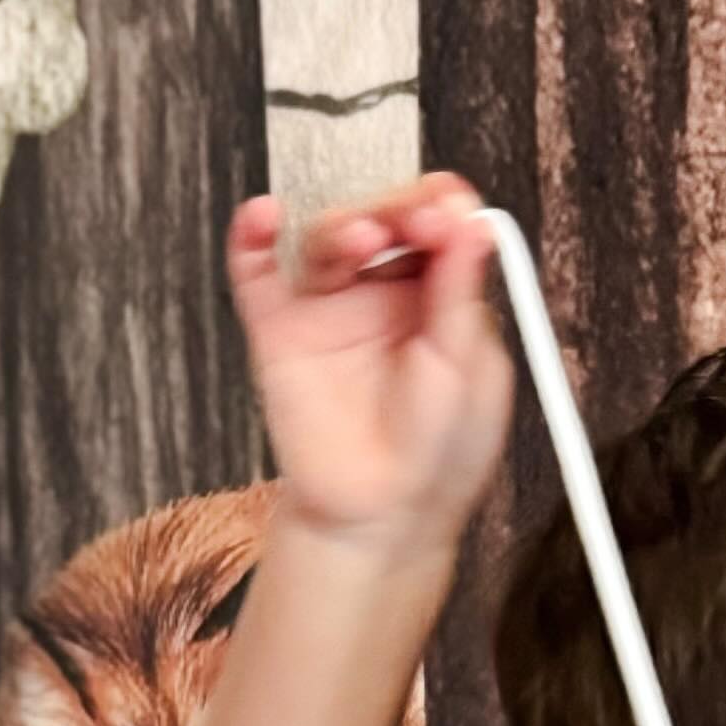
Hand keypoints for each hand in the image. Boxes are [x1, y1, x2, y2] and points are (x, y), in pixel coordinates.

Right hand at [226, 178, 512, 567]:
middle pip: (380, 219)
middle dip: (395, 210)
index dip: (439, 208)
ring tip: (361, 238)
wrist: (382, 517)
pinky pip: (258, 275)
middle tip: (410, 224)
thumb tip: (474, 222)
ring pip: (326, 240)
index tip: (447, 210)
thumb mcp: (468, 369)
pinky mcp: (279, 333)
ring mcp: (328, 310)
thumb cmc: (437, 453)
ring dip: (342, 225)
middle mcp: (382, 294)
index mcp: (439, 297)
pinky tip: (262, 216)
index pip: (436, 226)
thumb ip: (461, 294)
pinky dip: (252, 239)